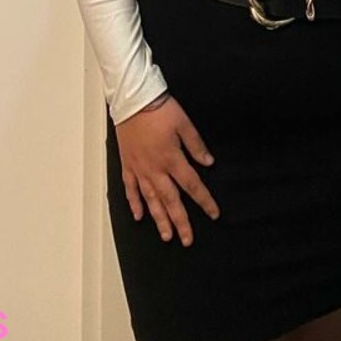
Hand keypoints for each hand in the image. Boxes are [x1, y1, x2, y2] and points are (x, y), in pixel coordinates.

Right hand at [115, 94, 220, 245]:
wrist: (133, 100)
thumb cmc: (159, 110)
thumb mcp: (184, 124)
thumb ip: (196, 146)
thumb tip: (209, 163)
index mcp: (172, 159)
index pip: (192, 185)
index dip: (204, 201)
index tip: (213, 214)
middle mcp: (155, 169)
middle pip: (171, 200)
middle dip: (180, 222)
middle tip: (187, 240)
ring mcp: (139, 169)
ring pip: (151, 200)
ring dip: (159, 219)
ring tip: (166, 236)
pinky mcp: (127, 165)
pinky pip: (130, 189)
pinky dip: (134, 203)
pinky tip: (139, 216)